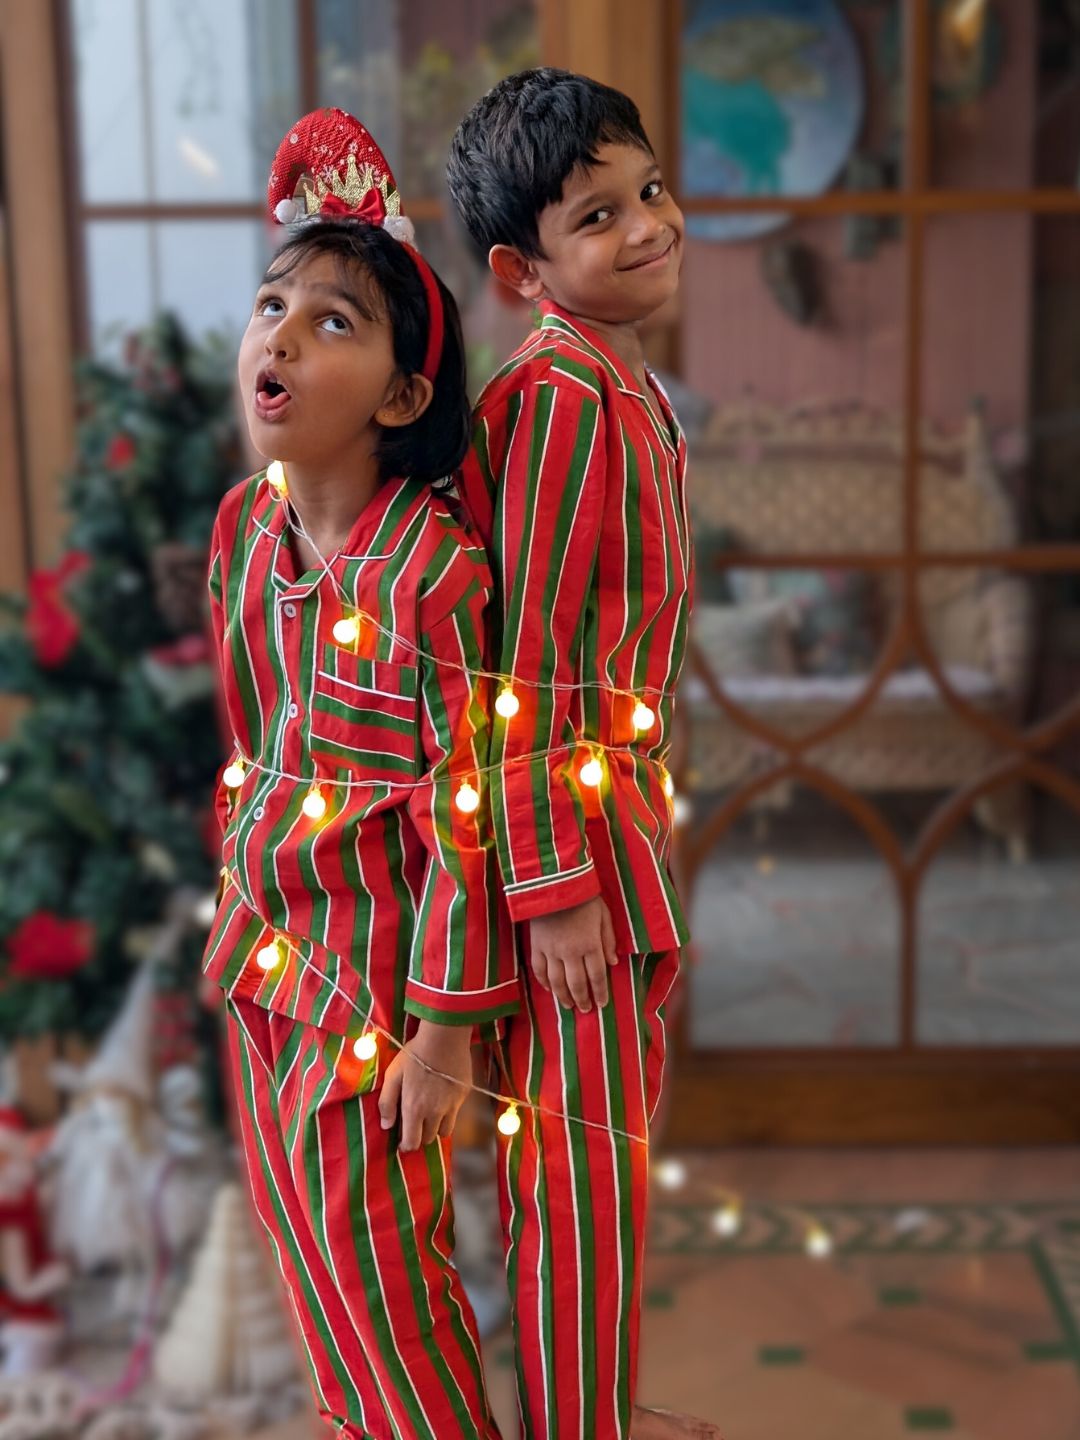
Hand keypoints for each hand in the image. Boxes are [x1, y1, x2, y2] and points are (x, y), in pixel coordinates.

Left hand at [378, 1020, 472, 1151]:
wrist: (444, 1038)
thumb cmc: (413, 1055)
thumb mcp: (392, 1075)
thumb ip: (387, 1103)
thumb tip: (386, 1126)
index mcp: (414, 1109)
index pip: (412, 1142)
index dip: (406, 1145)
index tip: (403, 1141)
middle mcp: (435, 1113)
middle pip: (429, 1139)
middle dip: (420, 1135)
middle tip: (415, 1123)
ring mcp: (452, 1105)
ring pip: (445, 1131)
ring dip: (436, 1128)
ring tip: (430, 1115)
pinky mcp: (463, 1096)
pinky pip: (456, 1114)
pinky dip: (448, 1113)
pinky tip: (442, 1099)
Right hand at [528, 895, 617, 1012]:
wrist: (554, 882)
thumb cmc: (584, 896)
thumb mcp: (604, 914)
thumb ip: (608, 939)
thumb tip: (613, 963)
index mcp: (590, 944)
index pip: (597, 976)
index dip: (600, 993)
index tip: (602, 1003)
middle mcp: (570, 952)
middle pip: (576, 983)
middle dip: (582, 999)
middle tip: (585, 1009)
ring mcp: (550, 950)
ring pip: (556, 981)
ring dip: (563, 996)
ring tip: (569, 1005)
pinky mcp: (536, 945)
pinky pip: (539, 969)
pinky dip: (543, 982)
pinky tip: (549, 989)